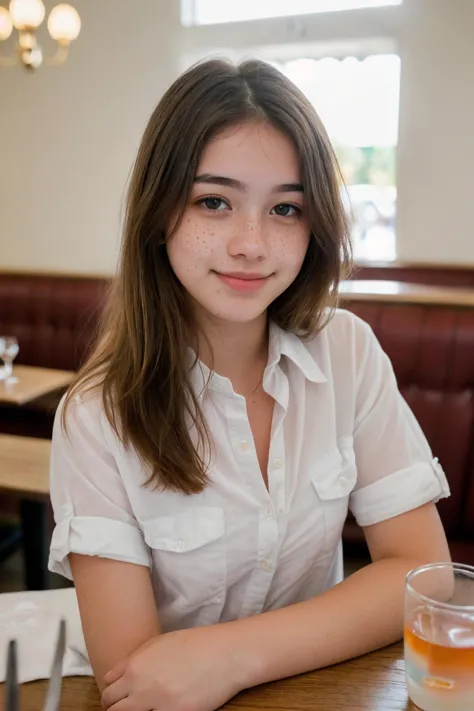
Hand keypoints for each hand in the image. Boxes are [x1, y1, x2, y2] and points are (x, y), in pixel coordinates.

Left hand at [101, 623, 251, 710]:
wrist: (225, 653)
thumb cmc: (195, 645)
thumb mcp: (160, 643)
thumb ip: (134, 660)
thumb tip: (114, 676)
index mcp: (135, 665)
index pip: (107, 689)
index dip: (112, 695)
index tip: (119, 698)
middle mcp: (141, 686)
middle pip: (112, 708)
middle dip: (116, 709)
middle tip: (128, 708)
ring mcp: (158, 704)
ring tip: (145, 709)